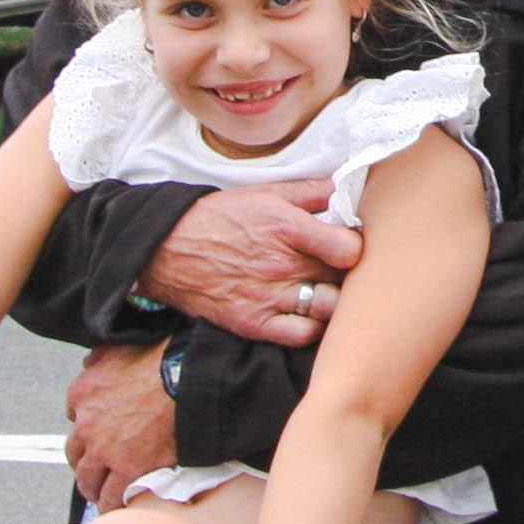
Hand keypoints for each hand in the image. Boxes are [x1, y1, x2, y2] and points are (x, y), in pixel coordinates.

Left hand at [65, 343, 176, 509]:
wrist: (187, 378)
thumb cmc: (161, 358)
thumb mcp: (120, 347)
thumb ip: (100, 358)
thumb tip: (91, 363)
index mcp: (82, 393)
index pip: (73, 414)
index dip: (85, 424)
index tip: (94, 431)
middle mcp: (87, 424)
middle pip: (75, 453)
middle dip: (82, 462)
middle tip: (90, 469)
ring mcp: (105, 450)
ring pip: (88, 479)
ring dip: (92, 487)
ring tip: (99, 494)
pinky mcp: (129, 469)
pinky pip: (112, 495)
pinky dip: (112, 503)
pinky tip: (116, 506)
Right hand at [139, 179, 361, 343]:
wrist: (168, 249)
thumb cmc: (220, 218)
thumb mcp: (266, 192)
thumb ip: (310, 192)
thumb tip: (346, 189)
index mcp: (287, 228)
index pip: (349, 249)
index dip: (355, 247)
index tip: (347, 245)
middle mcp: (281, 265)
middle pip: (342, 279)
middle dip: (346, 273)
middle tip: (338, 268)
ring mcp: (268, 297)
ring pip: (328, 309)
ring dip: (333, 301)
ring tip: (326, 290)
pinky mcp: (254, 323)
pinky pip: (302, 335)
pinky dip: (311, 326)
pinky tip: (307, 312)